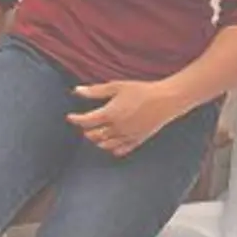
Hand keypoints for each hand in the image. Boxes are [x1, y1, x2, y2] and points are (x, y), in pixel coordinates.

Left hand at [67, 80, 187, 156]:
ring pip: (105, 145)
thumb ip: (95, 91)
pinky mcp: (138, 140)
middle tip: (84, 125)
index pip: (86, 121)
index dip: (75, 119)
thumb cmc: (141, 90)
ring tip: (94, 134)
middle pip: (94, 135)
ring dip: (97, 141)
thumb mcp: (116, 87)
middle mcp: (117, 128)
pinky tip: (110, 145)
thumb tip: (76, 91)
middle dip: (86, 130)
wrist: (166, 100)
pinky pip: (121, 150)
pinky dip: (112, 149)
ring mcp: (127, 136)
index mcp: (110, 114)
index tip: (70, 117)